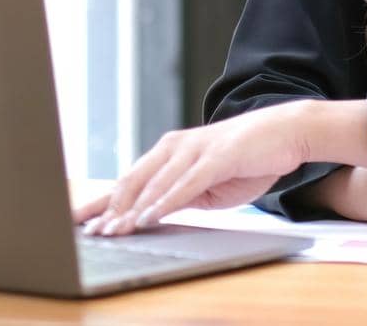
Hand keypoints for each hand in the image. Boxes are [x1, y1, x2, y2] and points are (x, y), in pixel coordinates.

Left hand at [73, 102, 312, 235]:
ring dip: (133, 211)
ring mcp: (195, 150)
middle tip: (94, 234)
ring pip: (155, 184)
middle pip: (134, 181)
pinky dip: (166, 202)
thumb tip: (151, 216)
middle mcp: (175, 147)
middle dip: (111, 210)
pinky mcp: (216, 157)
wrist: (283, 133)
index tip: (83, 223)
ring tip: (115, 231)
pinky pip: (185, 184)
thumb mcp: (204, 184)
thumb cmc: (245, 159)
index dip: (104, 203)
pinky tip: (151, 217)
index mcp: (169, 152)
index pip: (129, 180)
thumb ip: (179, 195)